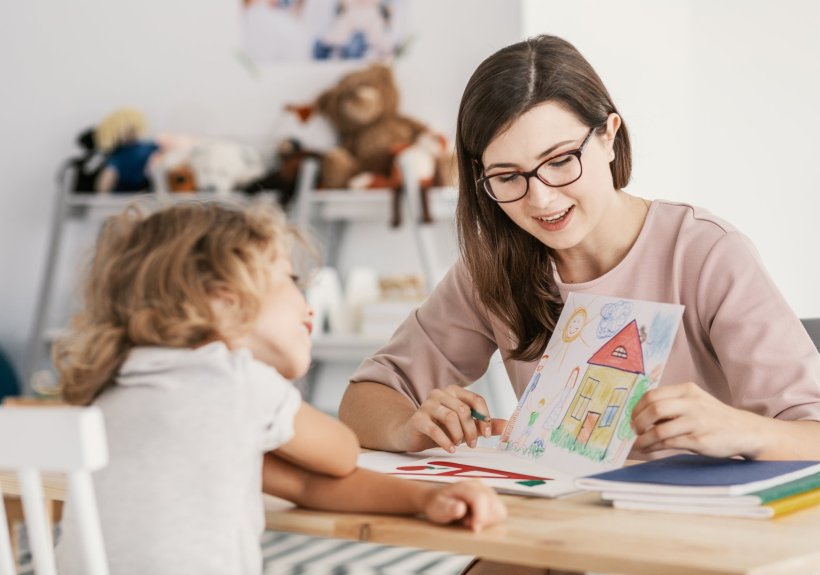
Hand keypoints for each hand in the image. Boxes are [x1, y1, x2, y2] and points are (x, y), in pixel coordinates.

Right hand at [398, 385, 506, 451]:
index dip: (485, 417)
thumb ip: (484, 425)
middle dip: (472, 430)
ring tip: (458, 444)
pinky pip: (435, 429)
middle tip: (473, 444)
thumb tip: (508, 425)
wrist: (412, 434)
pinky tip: (450, 449)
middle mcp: (440, 394)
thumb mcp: (465, 426)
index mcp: (454, 391)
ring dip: (458, 435)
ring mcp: (427, 405)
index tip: (488, 434)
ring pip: (450, 417)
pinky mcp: (417, 419)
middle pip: (463, 410)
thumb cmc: (441, 429)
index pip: (476, 399)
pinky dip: (446, 442)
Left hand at [422, 480, 506, 531]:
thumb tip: (461, 508)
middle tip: (466, 522)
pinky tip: (478, 519)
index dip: (480, 515)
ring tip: (471, 520)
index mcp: (465, 485)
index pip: (481, 498)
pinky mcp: (493, 499)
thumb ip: (448, 508)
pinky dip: (491, 520)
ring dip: (488, 521)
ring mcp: (488, 490)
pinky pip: (500, 513)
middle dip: (482, 519)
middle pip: (492, 504)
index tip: (474, 529)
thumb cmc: (438, 505)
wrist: (439, 500)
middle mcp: (479, 484)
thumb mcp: (437, 508)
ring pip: (500, 510)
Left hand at [631, 382, 761, 457]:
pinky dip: (654, 447)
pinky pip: (669, 443)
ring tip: (639, 444)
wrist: (745, 431)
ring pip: (659, 429)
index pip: (652, 395)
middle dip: (638, 422)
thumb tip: (640, 415)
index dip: (637, 408)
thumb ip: (672, 404)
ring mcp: (696, 422)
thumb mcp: (695, 401)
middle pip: (653, 409)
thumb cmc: (713, 417)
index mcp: (687, 390)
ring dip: (643, 439)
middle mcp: (692, 403)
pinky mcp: (699, 440)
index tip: (632, 418)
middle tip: (634, 431)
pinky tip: (650, 449)